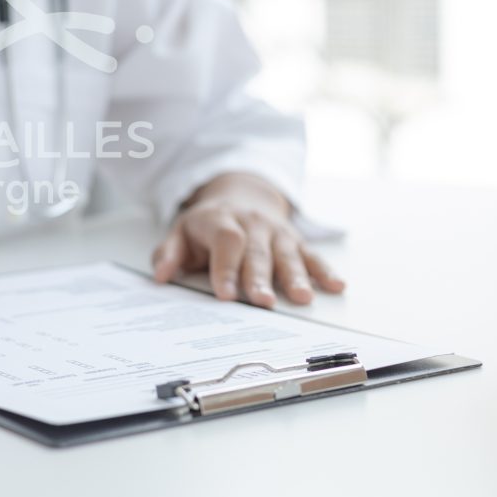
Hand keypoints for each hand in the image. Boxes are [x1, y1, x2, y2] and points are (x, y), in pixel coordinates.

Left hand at [152, 174, 344, 306]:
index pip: (226, 242)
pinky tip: (336, 286)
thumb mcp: (181, 232)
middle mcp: (252, 224)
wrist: (242, 193)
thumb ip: (169, 253)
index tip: (225, 295)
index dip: (225, 268)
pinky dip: (324, 270)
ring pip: (287, 254)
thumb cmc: (208, 224)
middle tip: (263, 303)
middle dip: (260, 278)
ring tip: (302, 298)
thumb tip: (161, 276)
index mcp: (221, 221)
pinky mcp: (296, 239)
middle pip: (257, 252)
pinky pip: (311, 255)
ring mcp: (276, 232)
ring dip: (296, 277)